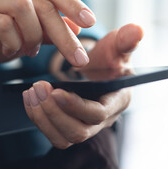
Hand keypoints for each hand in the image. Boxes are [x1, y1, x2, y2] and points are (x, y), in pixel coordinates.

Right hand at [0, 0, 93, 72]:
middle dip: (64, 34)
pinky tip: (10, 52)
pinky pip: (2, 25)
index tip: (91, 22)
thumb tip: (78, 28)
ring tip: (29, 52)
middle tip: (79, 59)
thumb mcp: (29, 37)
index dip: (73, 3)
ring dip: (34, 36)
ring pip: (24, 9)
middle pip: (44, 4)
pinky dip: (13, 43)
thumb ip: (51, 30)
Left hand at [22, 24, 143, 148]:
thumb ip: (126, 40)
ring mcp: (87, 127)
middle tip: (38, 88)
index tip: (56, 91)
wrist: (99, 69)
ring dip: (43, 118)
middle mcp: (104, 120)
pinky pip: (54, 135)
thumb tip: (137, 30)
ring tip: (31, 92)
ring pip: (63, 138)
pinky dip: (38, 119)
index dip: (77, 106)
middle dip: (54, 113)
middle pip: (79, 132)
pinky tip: (30, 99)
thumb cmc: (110, 57)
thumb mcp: (118, 46)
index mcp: (118, 100)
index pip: (98, 113)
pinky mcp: (70, 129)